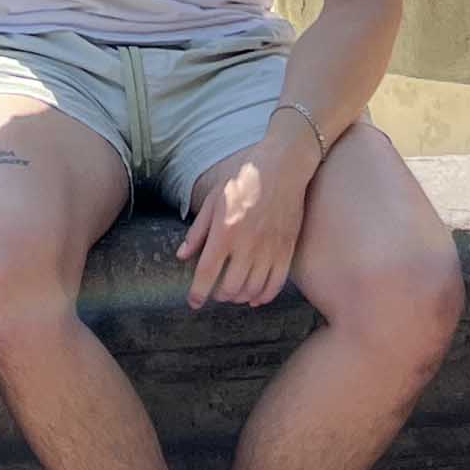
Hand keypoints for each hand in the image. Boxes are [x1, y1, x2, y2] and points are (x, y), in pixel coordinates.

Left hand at [175, 135, 314, 309]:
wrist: (282, 167)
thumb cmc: (243, 179)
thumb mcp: (214, 199)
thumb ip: (198, 231)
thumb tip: (182, 255)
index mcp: (225, 231)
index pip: (207, 273)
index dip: (198, 293)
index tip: (194, 302)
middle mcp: (247, 244)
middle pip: (230, 287)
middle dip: (219, 295)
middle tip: (214, 292)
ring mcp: (269, 249)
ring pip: (253, 290)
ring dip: (240, 297)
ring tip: (232, 293)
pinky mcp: (287, 250)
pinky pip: (276, 284)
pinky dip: (264, 296)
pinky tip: (255, 297)